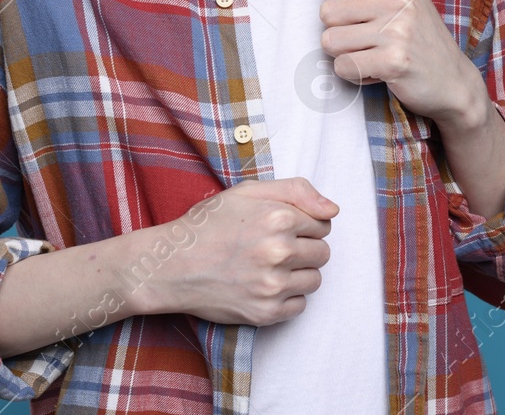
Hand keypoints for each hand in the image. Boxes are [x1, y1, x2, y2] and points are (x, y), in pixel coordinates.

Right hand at [141, 176, 338, 326]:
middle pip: (322, 252)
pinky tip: (265, 286)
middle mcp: (279, 252)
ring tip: (269, 267)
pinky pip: (300, 305)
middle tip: (274, 248)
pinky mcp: (265, 312)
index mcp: (279, 218)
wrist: (170, 266)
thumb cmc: (209, 224)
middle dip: (304, 249)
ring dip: (299, 274)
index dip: (304, 225)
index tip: (281, 228)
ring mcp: (273, 285)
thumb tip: (333, 210)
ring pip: (314, 280)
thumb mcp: (248, 192)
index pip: (323, 224)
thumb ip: (296, 191)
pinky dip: (288, 298)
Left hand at [320, 0, 486, 127]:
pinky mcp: (394, 62)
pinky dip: (355, 75)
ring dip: (346, 54)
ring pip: (330, 41)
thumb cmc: (421, 37)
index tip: (365, 11)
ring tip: (374, 54)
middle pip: (326, 11)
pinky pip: (343, 67)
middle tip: (369, 39)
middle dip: (340, 31)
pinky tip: (379, 71)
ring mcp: (398, 30)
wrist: (453, 80)